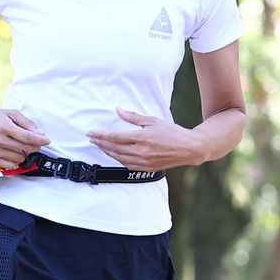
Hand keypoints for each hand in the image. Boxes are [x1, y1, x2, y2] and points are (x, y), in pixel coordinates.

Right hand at [0, 104, 49, 169]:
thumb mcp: (11, 113)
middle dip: (35, 146)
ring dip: (25, 153)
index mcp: (4, 126)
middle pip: (25, 149)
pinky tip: (14, 152)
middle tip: (35, 142)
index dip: (40, 140)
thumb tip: (40, 134)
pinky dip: (16, 160)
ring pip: (20, 158)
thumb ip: (27, 123)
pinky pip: (11, 165)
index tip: (47, 140)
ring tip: (21, 145)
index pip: (28, 137)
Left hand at [87, 107, 201, 169]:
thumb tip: (118, 111)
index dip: (100, 135)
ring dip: (107, 151)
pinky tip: (114, 154)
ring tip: (99, 145)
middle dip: (100, 143)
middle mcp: (141, 151)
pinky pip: (127, 164)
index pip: (115, 137)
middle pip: (114, 148)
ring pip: (119, 158)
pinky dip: (118, 159)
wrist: (189, 148)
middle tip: (91, 138)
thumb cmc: (172, 132)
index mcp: (142, 138)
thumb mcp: (152, 121)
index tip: (90, 132)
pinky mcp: (147, 168)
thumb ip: (133, 117)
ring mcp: (144, 162)